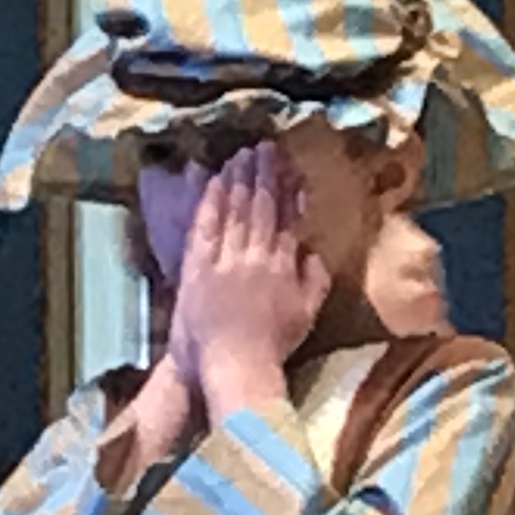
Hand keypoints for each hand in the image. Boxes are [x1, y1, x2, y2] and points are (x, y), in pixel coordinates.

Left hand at [166, 148, 330, 421]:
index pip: (288, 218)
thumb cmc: (272, 348)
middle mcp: (257, 256)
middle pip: (262, 206)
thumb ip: (314, 279)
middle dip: (265, 173)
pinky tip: (213, 182)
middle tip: (265, 146)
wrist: (235, 368)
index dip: (288, 190)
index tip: (290, 169)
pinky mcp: (199, 268)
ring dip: (239, 179)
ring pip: (235, 211)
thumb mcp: (307, 315)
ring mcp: (227, 260)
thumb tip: (314, 251)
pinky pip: (206, 227)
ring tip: (242, 154)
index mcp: (284, 266)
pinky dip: (211, 202)